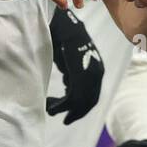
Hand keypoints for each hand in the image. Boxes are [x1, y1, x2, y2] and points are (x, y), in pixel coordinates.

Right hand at [45, 7, 104, 124]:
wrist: (63, 26)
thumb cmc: (63, 38)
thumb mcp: (69, 59)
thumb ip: (71, 72)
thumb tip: (68, 84)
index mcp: (97, 69)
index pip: (92, 94)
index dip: (82, 106)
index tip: (69, 111)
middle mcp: (97, 74)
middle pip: (89, 102)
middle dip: (76, 113)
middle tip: (64, 120)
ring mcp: (90, 77)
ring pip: (80, 102)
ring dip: (64, 109)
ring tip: (51, 111)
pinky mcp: (80, 77)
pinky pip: (71, 99)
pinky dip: (60, 106)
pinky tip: (50, 107)